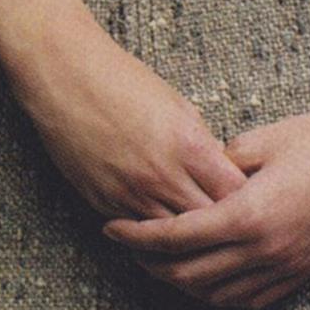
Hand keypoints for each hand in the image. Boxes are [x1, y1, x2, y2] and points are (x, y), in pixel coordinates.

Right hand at [17, 18, 246, 222]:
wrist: (64, 75)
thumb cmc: (122, 80)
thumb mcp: (177, 105)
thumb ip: (201, 143)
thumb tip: (219, 173)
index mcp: (188, 145)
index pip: (234, 192)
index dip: (244, 198)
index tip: (244, 198)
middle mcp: (161, 174)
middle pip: (208, 220)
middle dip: (220, 222)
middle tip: (225, 223)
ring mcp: (130, 192)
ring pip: (172, 235)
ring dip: (185, 234)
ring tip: (194, 233)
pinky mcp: (103, 200)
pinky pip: (137, 230)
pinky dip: (151, 232)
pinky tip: (160, 229)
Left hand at [104, 90, 309, 309]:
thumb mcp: (261, 140)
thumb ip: (216, 164)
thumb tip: (185, 176)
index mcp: (248, 214)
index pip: (174, 237)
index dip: (135, 236)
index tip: (111, 229)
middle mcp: (265, 249)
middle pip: (188, 275)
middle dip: (151, 264)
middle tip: (129, 247)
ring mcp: (287, 266)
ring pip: (216, 295)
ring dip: (183, 284)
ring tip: (162, 263)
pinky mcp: (304, 272)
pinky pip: (251, 299)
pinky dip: (220, 294)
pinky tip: (207, 276)